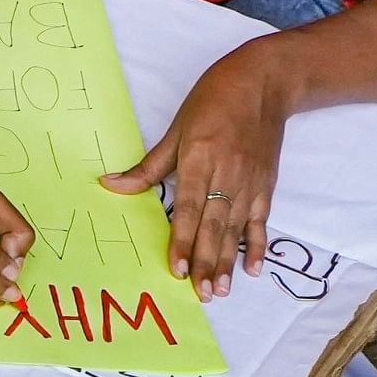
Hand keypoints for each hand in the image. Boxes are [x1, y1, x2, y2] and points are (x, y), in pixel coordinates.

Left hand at [106, 38, 299, 297]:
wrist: (263, 82)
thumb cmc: (213, 100)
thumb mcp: (177, 128)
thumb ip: (149, 166)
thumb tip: (110, 184)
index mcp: (199, 159)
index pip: (189, 208)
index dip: (182, 240)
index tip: (177, 268)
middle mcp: (226, 175)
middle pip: (213, 226)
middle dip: (206, 262)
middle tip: (202, 294)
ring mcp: (249, 182)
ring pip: (235, 229)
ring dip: (228, 262)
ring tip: (221, 291)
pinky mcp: (266, 184)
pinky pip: (260, 220)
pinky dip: (257, 245)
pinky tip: (253, 269)